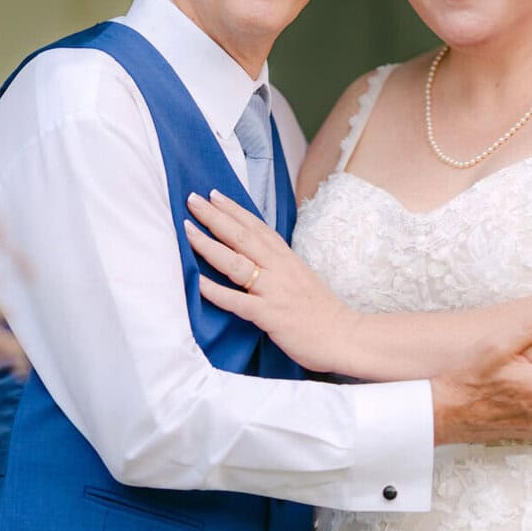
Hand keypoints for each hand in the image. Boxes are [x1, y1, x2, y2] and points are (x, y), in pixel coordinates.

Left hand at [185, 190, 358, 372]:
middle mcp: (278, 268)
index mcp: (286, 258)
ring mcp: (273, 290)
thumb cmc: (321, 310)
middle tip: (192, 199)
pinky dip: (216, 291)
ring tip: (188, 230)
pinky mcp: (269, 314)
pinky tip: (197, 283)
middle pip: (242, 236)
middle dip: (215, 217)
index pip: (256, 226)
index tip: (214, 195)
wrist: (343, 335)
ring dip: (209, 245)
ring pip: (236, 263)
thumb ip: (278, 264)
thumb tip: (256, 255)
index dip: (234, 209)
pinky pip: (238, 301)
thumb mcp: (300, 276)